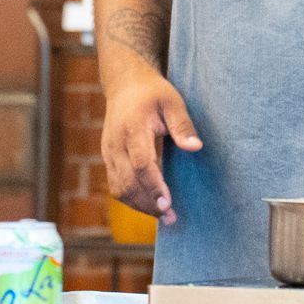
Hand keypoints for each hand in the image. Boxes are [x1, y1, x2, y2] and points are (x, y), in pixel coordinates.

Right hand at [101, 74, 200, 223]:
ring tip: (164, 216)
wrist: (124, 85)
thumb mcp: (172, 101)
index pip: (141, 163)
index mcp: (132, 128)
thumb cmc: (152, 93)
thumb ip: (183, 125)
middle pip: (128, 182)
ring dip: (140, 206)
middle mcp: (116, 143)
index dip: (153, 186)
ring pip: (119, 189)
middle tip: (171, 217)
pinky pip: (116, 185)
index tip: (168, 203)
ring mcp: (109, 152)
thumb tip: (196, 147)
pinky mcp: (108, 159)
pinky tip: (151, 205)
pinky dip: (132, 199)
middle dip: (148, 203)